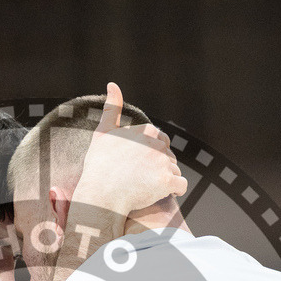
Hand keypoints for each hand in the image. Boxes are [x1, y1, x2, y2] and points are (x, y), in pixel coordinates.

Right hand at [75, 82, 187, 215]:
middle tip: (141, 179)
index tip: (137, 166)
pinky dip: (175, 191)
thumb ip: (112, 109)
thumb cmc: (99, 166)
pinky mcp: (167, 182)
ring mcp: (163, 162)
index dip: (150, 155)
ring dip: (166, 179)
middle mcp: (157, 143)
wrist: (100, 196)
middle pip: (168, 156)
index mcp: (146, 131)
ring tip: (147, 188)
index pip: (160, 142)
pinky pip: (181, 186)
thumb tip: (113, 84)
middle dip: (159, 167)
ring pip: (174, 171)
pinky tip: (164, 194)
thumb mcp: (103, 133)